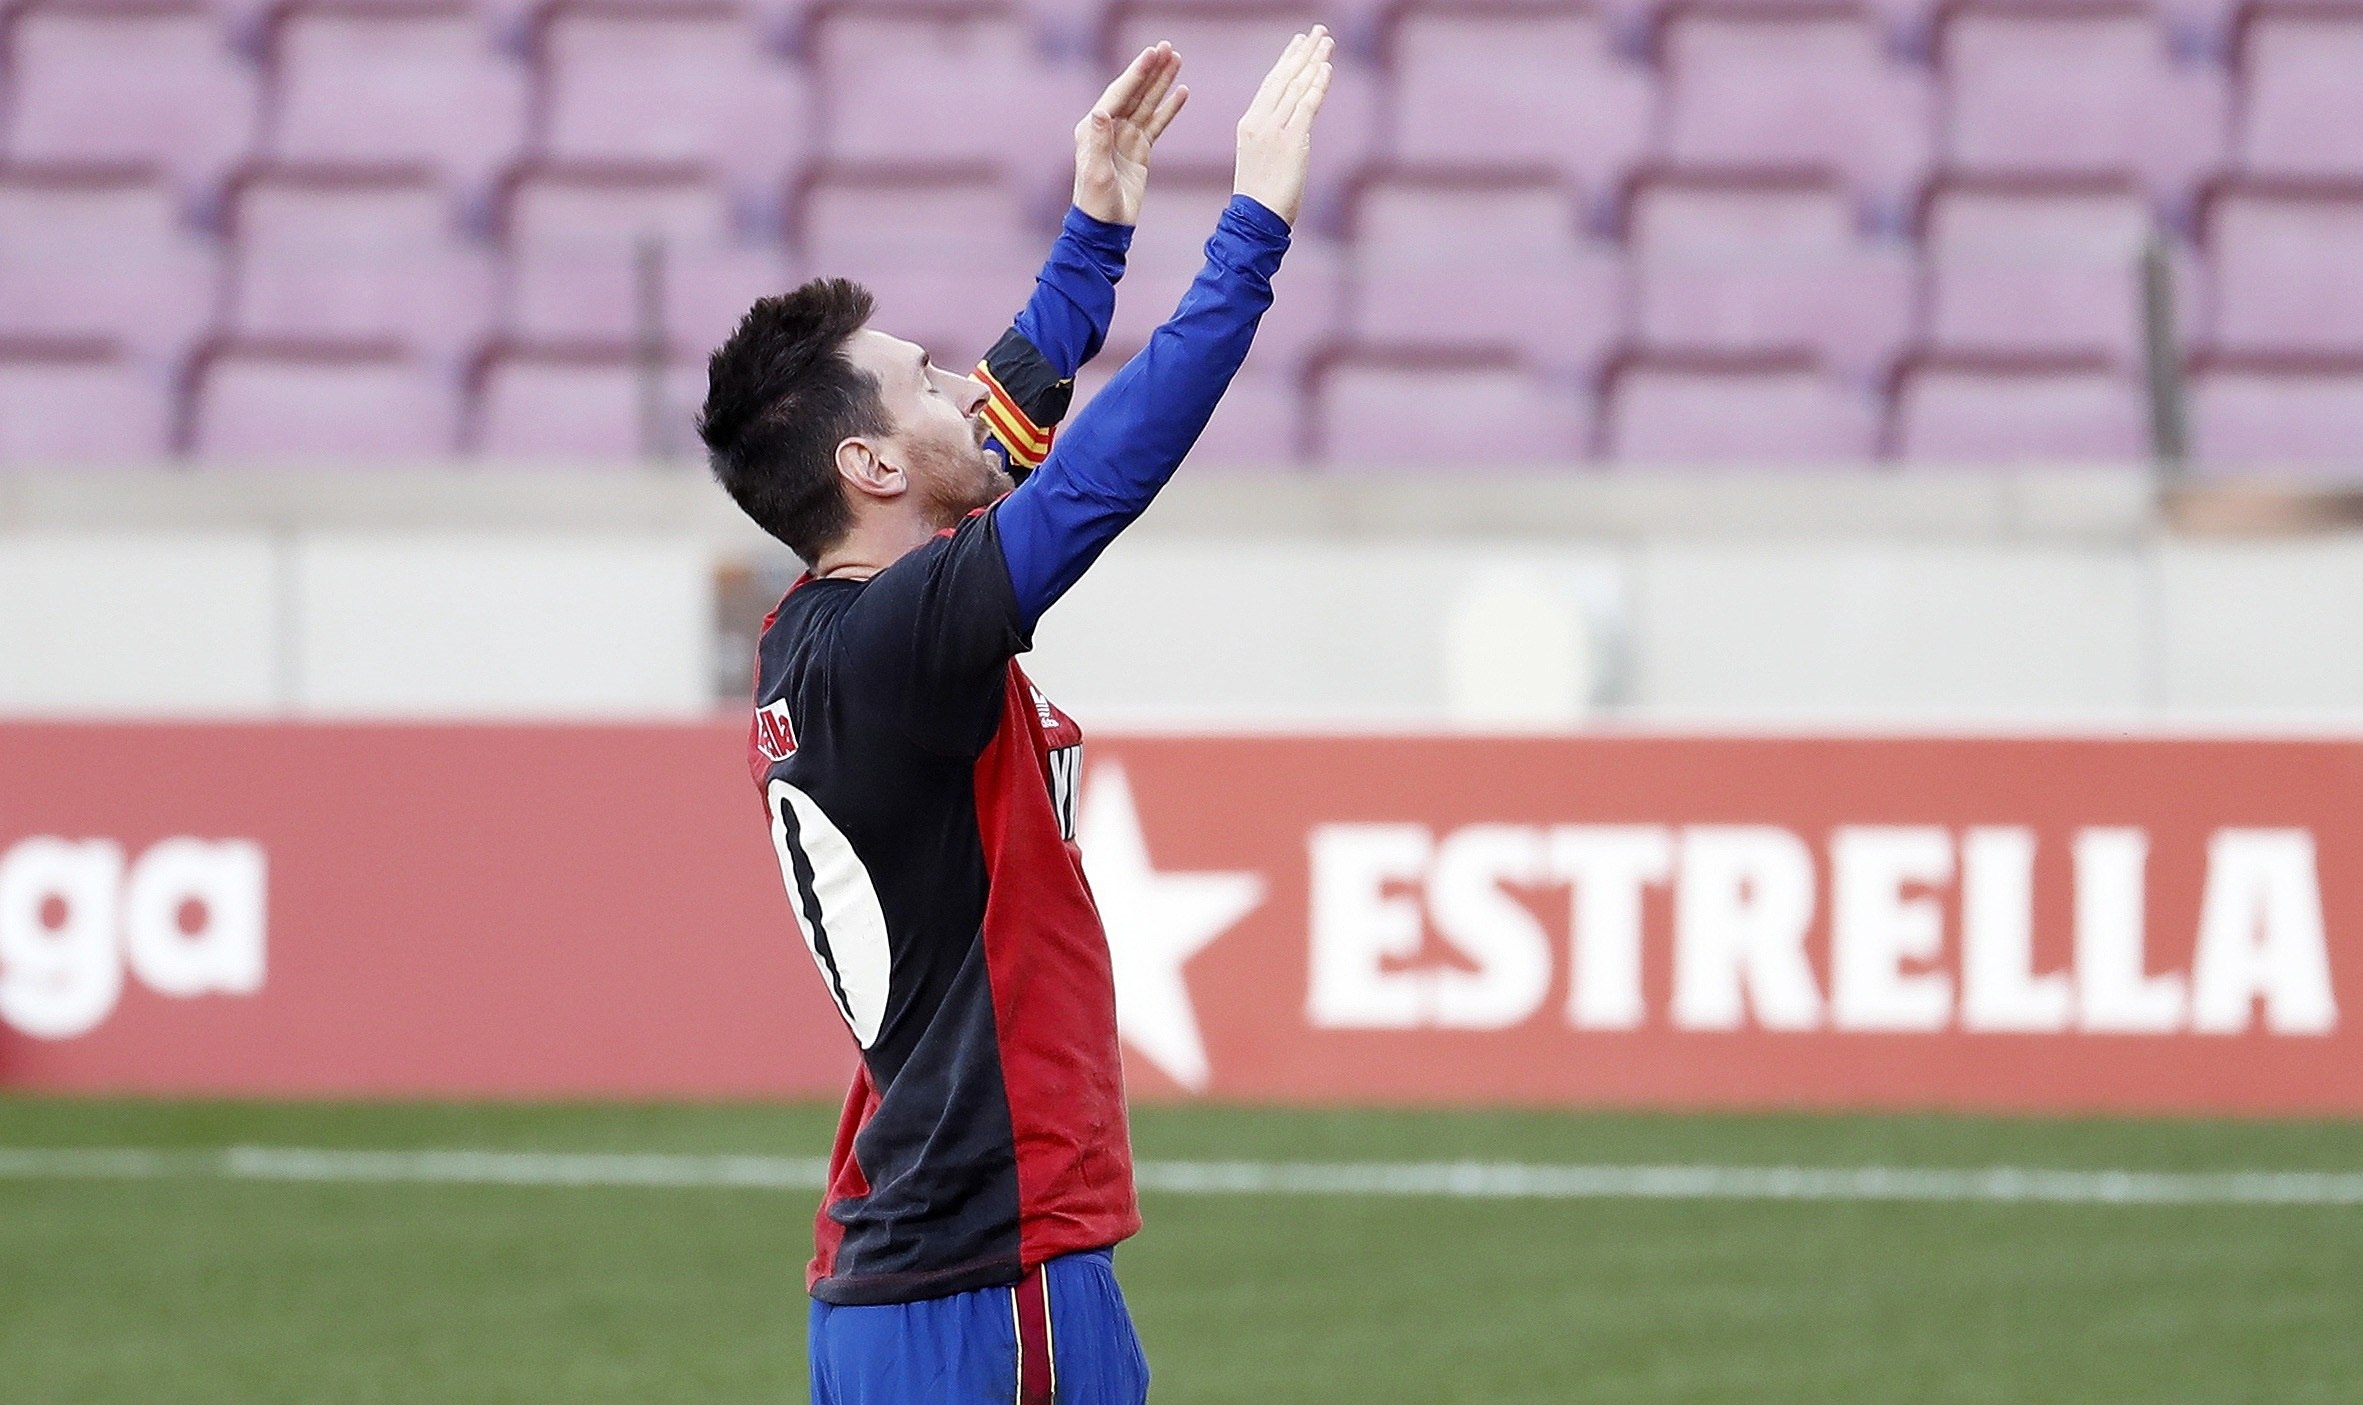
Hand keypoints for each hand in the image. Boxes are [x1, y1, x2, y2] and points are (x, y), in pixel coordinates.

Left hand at [1072, 42, 1188, 225]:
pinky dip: (1169, 107)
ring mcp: (1125, 137)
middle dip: (1150, 70)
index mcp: (1093, 128)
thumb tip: (1100, 111)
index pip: (1118, 94)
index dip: (1136, 73)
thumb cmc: (1095, 202)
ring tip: (1177, 59)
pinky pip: (1157, 123)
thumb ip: (1097, 141)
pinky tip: (1182, 91)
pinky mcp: (1139, 149)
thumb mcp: (1095, 173)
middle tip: (1167, 47)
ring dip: (1162, 82)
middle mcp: (1108, 127)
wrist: (1105, 228)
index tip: (1152, 54)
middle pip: (1133, 92)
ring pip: (1147, 103)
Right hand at [1233, 27, 1332, 227]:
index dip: (1287, 60)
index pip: (1271, 83)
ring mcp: (1274, 129)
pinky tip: (1326, 67)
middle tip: (1318, 31)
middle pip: (1284, 77)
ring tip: (1327, 41)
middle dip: (1303, 52)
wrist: (1255, 218)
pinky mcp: (1292, 141)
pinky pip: (1307, 105)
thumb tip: (1294, 124)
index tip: (1299, 42)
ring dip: (1314, 61)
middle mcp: (1259, 120)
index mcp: (1249, 122)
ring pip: (1297, 86)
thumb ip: (1273, 135)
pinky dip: (1318, 84)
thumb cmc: (1260, 195)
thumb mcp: (1260, 157)